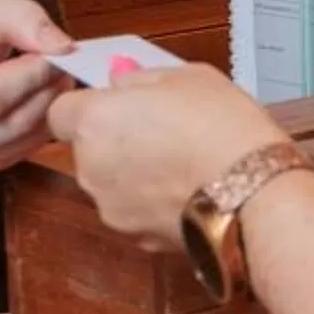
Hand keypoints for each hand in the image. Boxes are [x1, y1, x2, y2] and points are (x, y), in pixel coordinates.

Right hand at [0, 0, 73, 173]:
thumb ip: (22, 19)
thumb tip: (63, 48)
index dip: (33, 76)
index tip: (55, 54)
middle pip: (7, 127)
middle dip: (45, 96)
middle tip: (64, 69)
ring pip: (15, 146)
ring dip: (47, 115)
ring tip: (54, 83)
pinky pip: (13, 156)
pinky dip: (36, 132)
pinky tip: (39, 103)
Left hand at [47, 65, 286, 235]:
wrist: (254, 194)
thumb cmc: (224, 129)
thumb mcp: (188, 76)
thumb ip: (141, 79)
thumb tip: (122, 81)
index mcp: (94, 120)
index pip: (60, 111)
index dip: (87, 106)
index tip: (114, 102)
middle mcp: (90, 167)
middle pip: (86, 148)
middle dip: (115, 139)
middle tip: (160, 127)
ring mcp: (110, 207)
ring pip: (109, 182)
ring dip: (133, 172)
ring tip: (181, 161)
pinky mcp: (135, 237)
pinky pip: (133, 210)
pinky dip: (151, 201)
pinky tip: (188, 188)